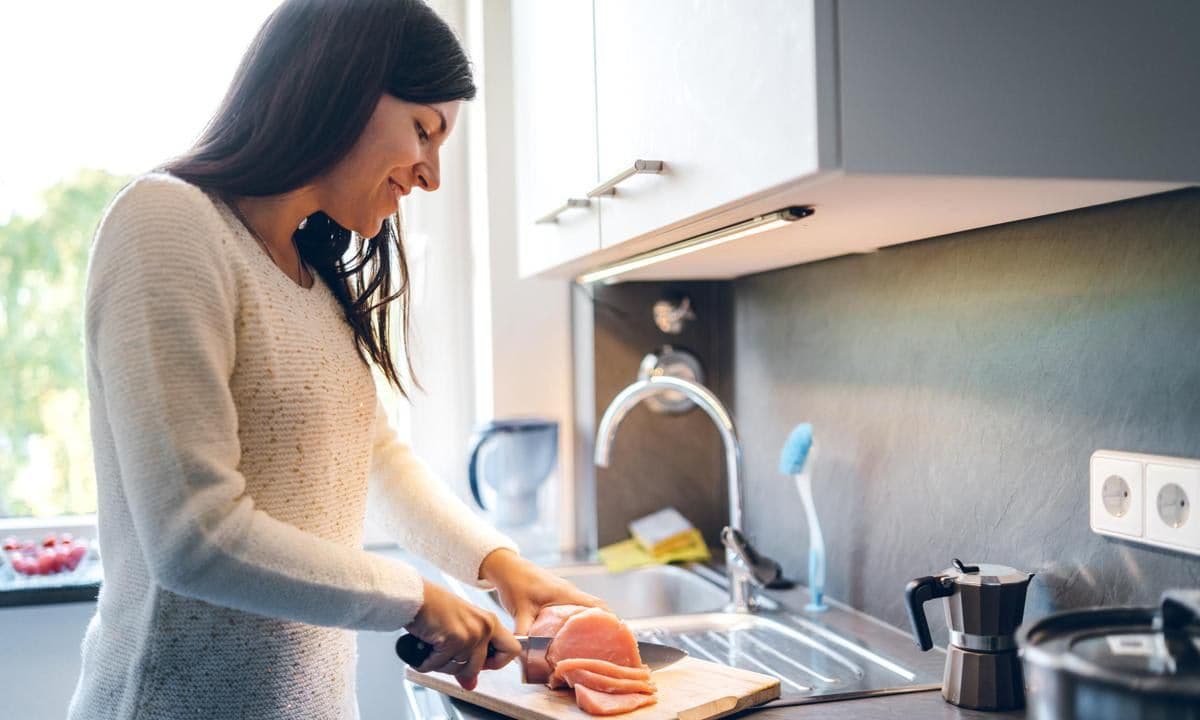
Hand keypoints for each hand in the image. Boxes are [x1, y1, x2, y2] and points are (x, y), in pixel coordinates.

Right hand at [405, 579, 520, 690]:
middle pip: (477, 668)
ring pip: (457, 669)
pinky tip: (424, 648)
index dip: (496, 663)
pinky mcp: (455, 639)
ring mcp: (471, 633)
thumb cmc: (434, 607)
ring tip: (432, 646)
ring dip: (439, 664)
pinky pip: (440, 665)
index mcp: (490, 622)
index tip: (481, 663)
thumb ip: (469, 655)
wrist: (415, 595)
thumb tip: (471, 684)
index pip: (512, 650)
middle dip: (456, 668)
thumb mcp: (459, 629)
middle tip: (443, 654)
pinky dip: (427, 662)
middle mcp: (485, 627)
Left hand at [479, 548, 608, 634]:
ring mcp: (564, 594)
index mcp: (567, 594)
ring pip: (586, 609)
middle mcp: (570, 592)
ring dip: (591, 623)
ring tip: (593, 645)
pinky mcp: (557, 597)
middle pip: (596, 609)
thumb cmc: (515, 582)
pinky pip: (575, 609)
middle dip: (603, 626)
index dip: (609, 620)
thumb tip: (527, 654)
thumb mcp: (520, 610)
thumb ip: (525, 632)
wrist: (506, 567)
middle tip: (607, 646)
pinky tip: (573, 636)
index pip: (597, 606)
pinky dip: (579, 620)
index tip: (617, 636)